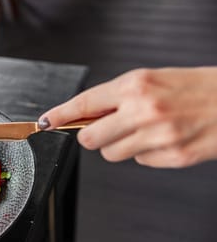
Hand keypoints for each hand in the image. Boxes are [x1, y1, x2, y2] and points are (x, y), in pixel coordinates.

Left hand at [38, 67, 216, 167]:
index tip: (45, 122)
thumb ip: (118, 97)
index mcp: (136, 85)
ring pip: (112, 154)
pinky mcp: (174, 156)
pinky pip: (141, 162)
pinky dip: (146, 154)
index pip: (85, 103)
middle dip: (92, 136)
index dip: (60, 114)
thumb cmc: (196, 87)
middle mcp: (144, 111)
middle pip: (91, 138)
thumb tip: (87, 115)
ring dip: (119, 146)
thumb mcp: (153, 80)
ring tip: (143, 131)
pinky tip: (163, 139)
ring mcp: (159, 136)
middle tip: (104, 129)